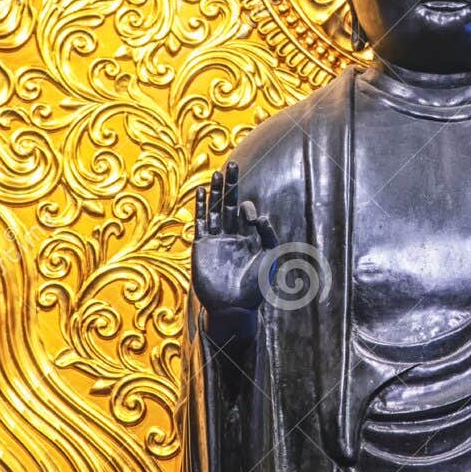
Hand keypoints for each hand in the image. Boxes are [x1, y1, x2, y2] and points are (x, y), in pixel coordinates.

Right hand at [191, 160, 274, 313]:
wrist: (234, 307)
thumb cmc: (255, 287)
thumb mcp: (269, 258)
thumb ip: (268, 235)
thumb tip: (261, 215)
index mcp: (249, 239)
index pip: (246, 214)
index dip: (248, 209)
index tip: (250, 215)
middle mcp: (231, 236)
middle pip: (229, 204)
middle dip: (231, 186)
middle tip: (231, 164)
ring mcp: (216, 240)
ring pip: (214, 210)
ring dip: (215, 192)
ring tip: (216, 173)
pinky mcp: (201, 246)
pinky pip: (201, 222)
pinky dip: (201, 207)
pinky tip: (202, 192)